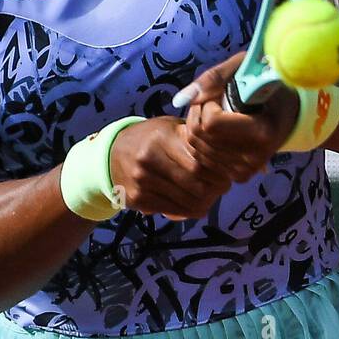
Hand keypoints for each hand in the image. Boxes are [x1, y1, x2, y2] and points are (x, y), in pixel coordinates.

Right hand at [108, 116, 232, 220]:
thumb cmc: (149, 137)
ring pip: (186, 203)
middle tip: (222, 187)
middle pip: (195, 185)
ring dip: (204, 203)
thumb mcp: (168, 127)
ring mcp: (142, 182)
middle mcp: (149, 160)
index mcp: (161, 138)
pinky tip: (191, 202)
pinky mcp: (138, 199)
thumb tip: (224, 152)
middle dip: (214, 190)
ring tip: (209, 196)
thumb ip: (193, 137)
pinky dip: (187, 210)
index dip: (218, 172)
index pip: (199, 163)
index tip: (227, 173)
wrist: (111, 154)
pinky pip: (173, 211)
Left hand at [176, 51, 300, 182]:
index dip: (208, 103)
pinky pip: (200, 158)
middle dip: (198, 113)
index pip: (210, 122)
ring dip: (198, 125)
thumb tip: (180, 99)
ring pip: (195, 147)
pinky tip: (217, 132)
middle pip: (198, 135)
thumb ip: (213, 79)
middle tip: (216, 102)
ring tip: (218, 115)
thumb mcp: (245, 68)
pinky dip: (201, 141)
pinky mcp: (238, 177)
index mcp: (262, 132)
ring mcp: (245, 170)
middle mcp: (254, 157)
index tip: (221, 94)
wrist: (289, 113)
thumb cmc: (267, 85)